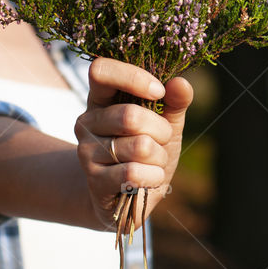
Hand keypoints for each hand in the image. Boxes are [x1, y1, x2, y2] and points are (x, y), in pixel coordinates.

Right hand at [74, 57, 192, 230]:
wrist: (128, 197)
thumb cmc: (147, 152)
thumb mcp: (165, 124)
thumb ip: (174, 102)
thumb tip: (181, 83)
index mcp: (100, 98)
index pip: (101, 70)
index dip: (133, 77)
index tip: (159, 92)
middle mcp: (87, 121)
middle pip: (130, 115)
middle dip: (160, 130)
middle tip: (161, 140)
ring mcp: (86, 151)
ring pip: (139, 146)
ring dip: (159, 157)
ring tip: (153, 162)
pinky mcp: (94, 180)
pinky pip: (134, 173)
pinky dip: (153, 176)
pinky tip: (149, 179)